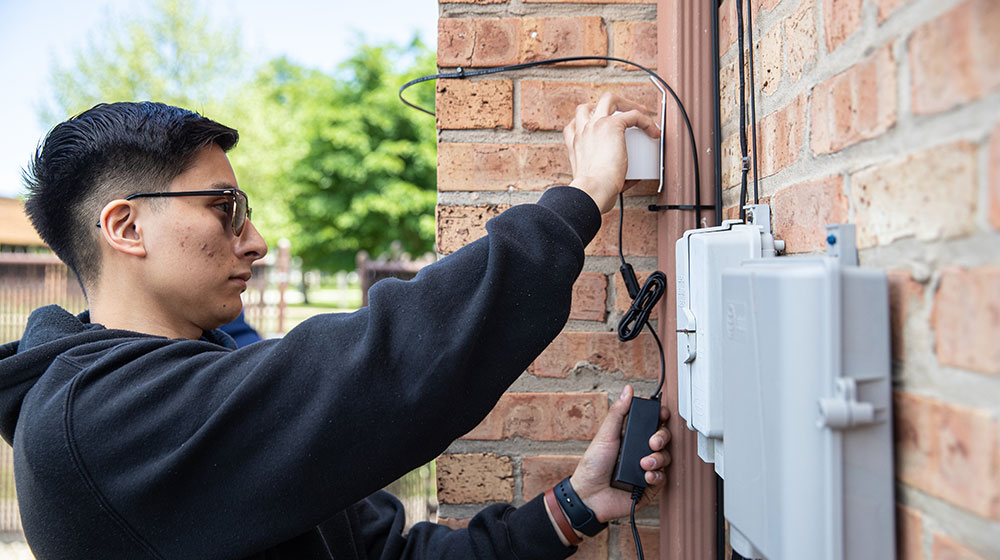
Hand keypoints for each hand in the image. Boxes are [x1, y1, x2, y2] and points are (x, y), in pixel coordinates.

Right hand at [562, 93, 659, 213]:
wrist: (592, 190)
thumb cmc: (593, 192)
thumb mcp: (595, 181)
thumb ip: (610, 176)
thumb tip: (631, 178)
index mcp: (575, 144)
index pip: (575, 125)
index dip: (589, 123)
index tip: (603, 128)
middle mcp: (582, 131)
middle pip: (588, 106)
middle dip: (606, 107)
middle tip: (623, 114)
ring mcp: (595, 125)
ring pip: (609, 99)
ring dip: (626, 104)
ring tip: (641, 113)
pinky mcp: (612, 126)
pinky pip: (634, 115)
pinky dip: (645, 121)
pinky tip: (653, 131)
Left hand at [569, 385, 670, 521]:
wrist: (589, 495)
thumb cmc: (593, 465)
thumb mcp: (605, 435)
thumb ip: (618, 413)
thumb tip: (628, 390)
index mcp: (631, 436)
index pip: (653, 422)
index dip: (660, 416)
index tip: (661, 414)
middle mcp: (641, 451)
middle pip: (664, 438)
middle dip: (662, 437)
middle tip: (653, 442)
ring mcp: (647, 468)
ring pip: (666, 457)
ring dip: (658, 458)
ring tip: (644, 463)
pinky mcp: (650, 486)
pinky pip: (664, 478)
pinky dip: (657, 475)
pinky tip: (646, 476)